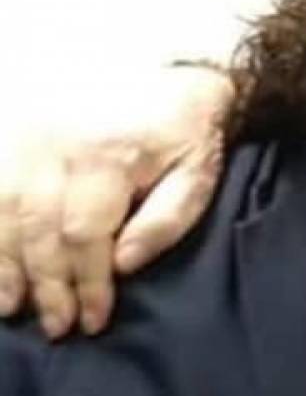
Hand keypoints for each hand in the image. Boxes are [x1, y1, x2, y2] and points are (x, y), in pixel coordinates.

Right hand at [0, 63, 232, 337]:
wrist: (167, 69)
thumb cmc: (184, 131)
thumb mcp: (197, 174)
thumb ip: (166, 220)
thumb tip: (124, 264)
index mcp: (107, 157)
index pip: (85, 235)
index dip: (87, 284)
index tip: (94, 320)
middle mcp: (55, 145)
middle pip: (39, 230)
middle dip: (46, 286)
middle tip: (56, 326)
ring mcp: (24, 135)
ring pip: (1, 211)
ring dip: (3, 265)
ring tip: (11, 307)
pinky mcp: (10, 132)